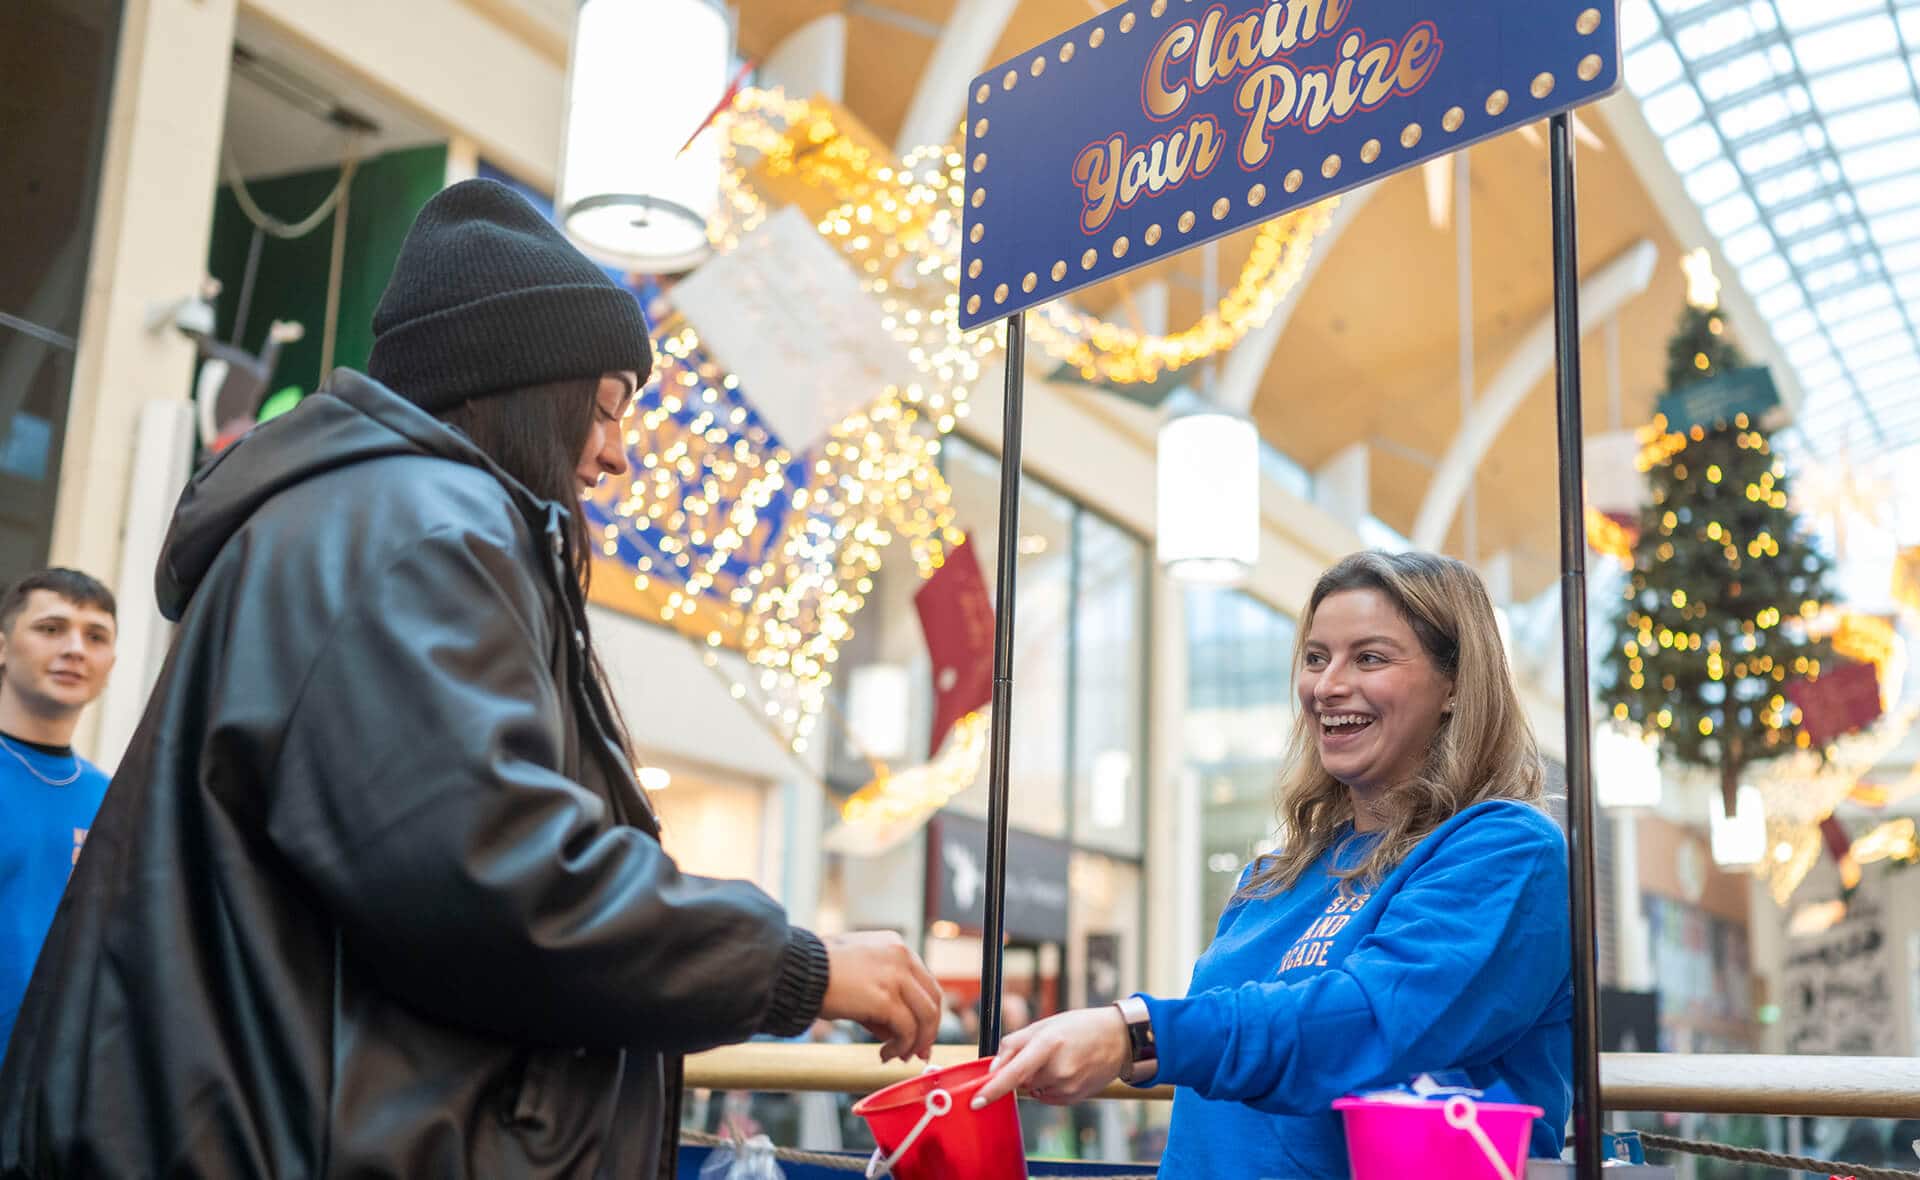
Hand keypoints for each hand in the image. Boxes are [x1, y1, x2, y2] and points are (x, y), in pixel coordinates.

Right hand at [818, 931, 942, 1063]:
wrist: (796, 971)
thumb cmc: (817, 973)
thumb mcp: (858, 975)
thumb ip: (881, 996)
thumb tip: (895, 1032)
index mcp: (895, 945)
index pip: (925, 981)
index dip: (927, 1012)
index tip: (919, 1035)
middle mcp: (901, 956)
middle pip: (933, 999)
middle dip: (928, 1030)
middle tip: (918, 1052)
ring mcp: (895, 976)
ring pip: (926, 1016)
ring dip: (916, 1042)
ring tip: (899, 1056)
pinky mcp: (885, 998)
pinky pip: (906, 1030)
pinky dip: (900, 1046)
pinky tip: (883, 1054)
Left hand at [972, 1006, 1129, 1107]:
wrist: (1118, 1039)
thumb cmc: (1080, 1027)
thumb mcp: (1045, 1025)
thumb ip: (1014, 1044)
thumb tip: (993, 1068)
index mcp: (1048, 1045)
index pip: (1014, 1073)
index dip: (993, 1089)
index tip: (976, 1102)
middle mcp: (1058, 1069)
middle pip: (1021, 1081)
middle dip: (1023, 1070)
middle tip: (1044, 1052)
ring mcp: (1068, 1087)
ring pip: (1034, 1090)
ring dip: (1037, 1078)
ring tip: (1060, 1059)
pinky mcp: (1074, 1098)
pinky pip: (1047, 1097)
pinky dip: (1049, 1087)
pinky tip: (1066, 1071)